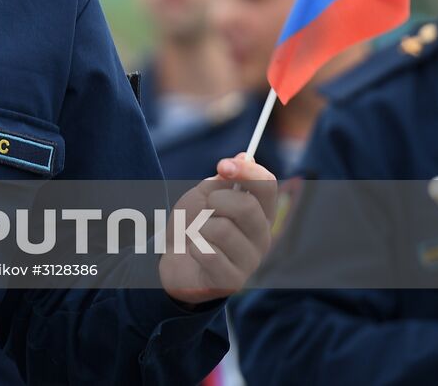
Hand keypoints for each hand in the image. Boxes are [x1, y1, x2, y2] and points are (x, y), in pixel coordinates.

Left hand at [159, 153, 276, 303]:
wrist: (170, 258)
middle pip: (246, 207)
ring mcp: (249, 261)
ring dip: (199, 228)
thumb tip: (246, 157)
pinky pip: (207, 252)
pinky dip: (193, 247)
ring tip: (197, 237)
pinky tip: (195, 253)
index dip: (247, 171)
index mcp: (259, 212)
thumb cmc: (191, 224)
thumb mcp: (203, 196)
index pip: (267, 186)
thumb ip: (223, 180)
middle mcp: (261, 237)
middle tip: (204, 211)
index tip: (222, 165)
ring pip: (221, 229)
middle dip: (215, 202)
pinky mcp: (232, 281)